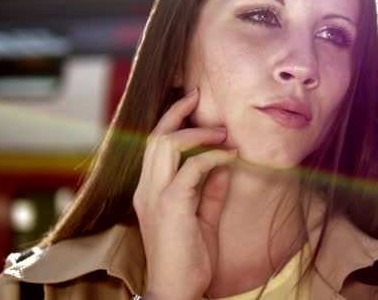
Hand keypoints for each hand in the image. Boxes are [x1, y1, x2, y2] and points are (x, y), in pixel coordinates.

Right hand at [133, 88, 236, 298]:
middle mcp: (146, 189)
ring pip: (167, 144)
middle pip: (156, 137)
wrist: (177, 291)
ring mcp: (155, 196)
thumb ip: (210, 190)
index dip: (170, 119)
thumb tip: (223, 163)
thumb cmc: (189, 258)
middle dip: (177, 112)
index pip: (153, 145)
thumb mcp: (203, 218)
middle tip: (199, 96)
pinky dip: (214, 157)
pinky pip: (193, 168)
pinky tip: (231, 156)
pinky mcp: (172, 205)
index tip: (190, 102)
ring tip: (222, 132)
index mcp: (149, 191)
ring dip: (198, 132)